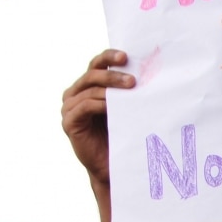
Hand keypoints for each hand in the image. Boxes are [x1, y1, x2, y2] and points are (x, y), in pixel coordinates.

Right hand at [61, 49, 135, 187]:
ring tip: (131, 90)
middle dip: (112, 74)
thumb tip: (152, 72)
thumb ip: (129, 90)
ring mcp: (69, 107)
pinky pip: (84, 107)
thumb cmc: (124, 133)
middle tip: (133, 80)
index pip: (96, 64)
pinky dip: (99, 104)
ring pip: (89, 90)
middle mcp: (75, 93)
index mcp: (89, 86)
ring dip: (110, 89)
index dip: (109, 57)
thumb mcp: (127, 107)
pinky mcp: (69, 122)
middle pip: (92, 74)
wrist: (114, 165)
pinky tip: (112, 106)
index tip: (126, 56)